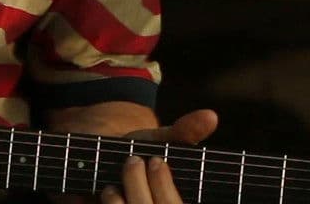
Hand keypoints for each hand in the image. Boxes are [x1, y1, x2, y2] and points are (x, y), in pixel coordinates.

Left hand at [100, 110, 217, 203]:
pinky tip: (103, 190)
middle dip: (137, 183)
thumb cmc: (138, 149)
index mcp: (170, 200)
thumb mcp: (161, 139)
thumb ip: (185, 131)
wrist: (98, 156)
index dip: (164, 186)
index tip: (155, 161)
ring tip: (114, 181)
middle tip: (132, 161)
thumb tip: (211, 115)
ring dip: (116, 196)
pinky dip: (98, 202)